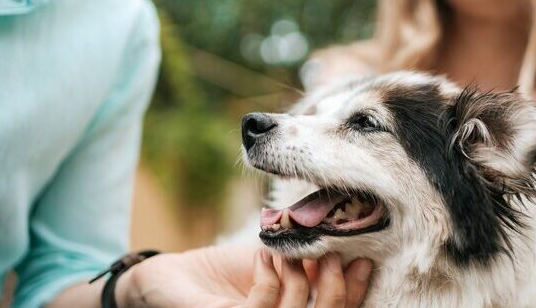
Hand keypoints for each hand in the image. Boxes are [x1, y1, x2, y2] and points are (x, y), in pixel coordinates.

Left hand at [116, 246, 372, 306]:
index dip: (354, 291)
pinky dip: (267, 280)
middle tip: (331, 255)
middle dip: (335, 292)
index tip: (364, 258)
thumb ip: (307, 263)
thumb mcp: (275, 263)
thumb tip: (346, 243)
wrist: (171, 279)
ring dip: (298, 281)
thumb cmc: (226, 273)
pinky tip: (263, 255)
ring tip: (287, 250)